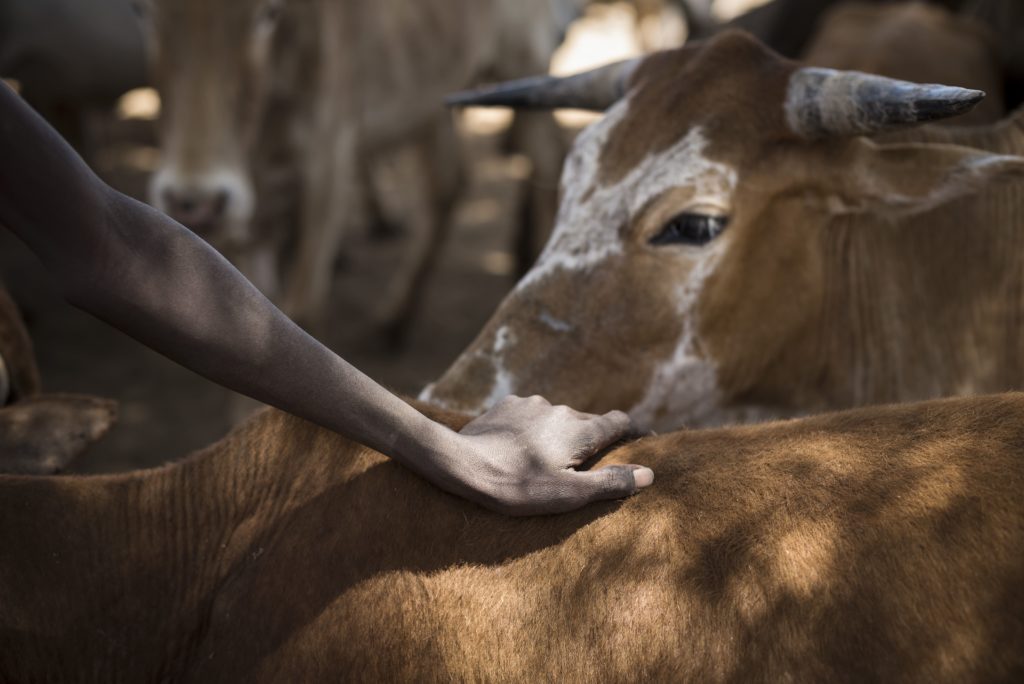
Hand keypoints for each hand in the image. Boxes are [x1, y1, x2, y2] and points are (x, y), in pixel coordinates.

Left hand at [447, 395, 653, 515]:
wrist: (463, 465)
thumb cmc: (519, 487)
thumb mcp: (570, 494)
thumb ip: (611, 482)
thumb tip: (649, 474)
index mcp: (580, 430)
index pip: (619, 422)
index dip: (632, 431)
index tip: (641, 439)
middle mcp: (560, 409)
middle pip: (586, 421)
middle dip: (590, 439)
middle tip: (586, 463)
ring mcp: (531, 404)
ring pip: (555, 418)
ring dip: (557, 434)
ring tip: (545, 460)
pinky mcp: (506, 405)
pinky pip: (528, 416)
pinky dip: (531, 430)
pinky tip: (517, 449)